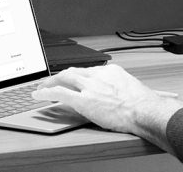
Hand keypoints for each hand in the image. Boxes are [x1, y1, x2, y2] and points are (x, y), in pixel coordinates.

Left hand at [32, 64, 182, 145]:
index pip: (89, 70)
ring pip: (64, 77)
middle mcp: (99, 75)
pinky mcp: (83, 100)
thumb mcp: (131, 90)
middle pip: (74, 71)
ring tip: (41, 87)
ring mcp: (90, 87)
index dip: (77, 75)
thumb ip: (119, 89)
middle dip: (60, 75)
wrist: (145, 111)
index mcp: (111, 72)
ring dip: (50, 81)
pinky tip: (38, 95)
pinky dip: (46, 92)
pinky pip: (59, 93)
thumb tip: (117, 97)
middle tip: (51, 80)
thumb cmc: (143, 105)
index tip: (73, 79)